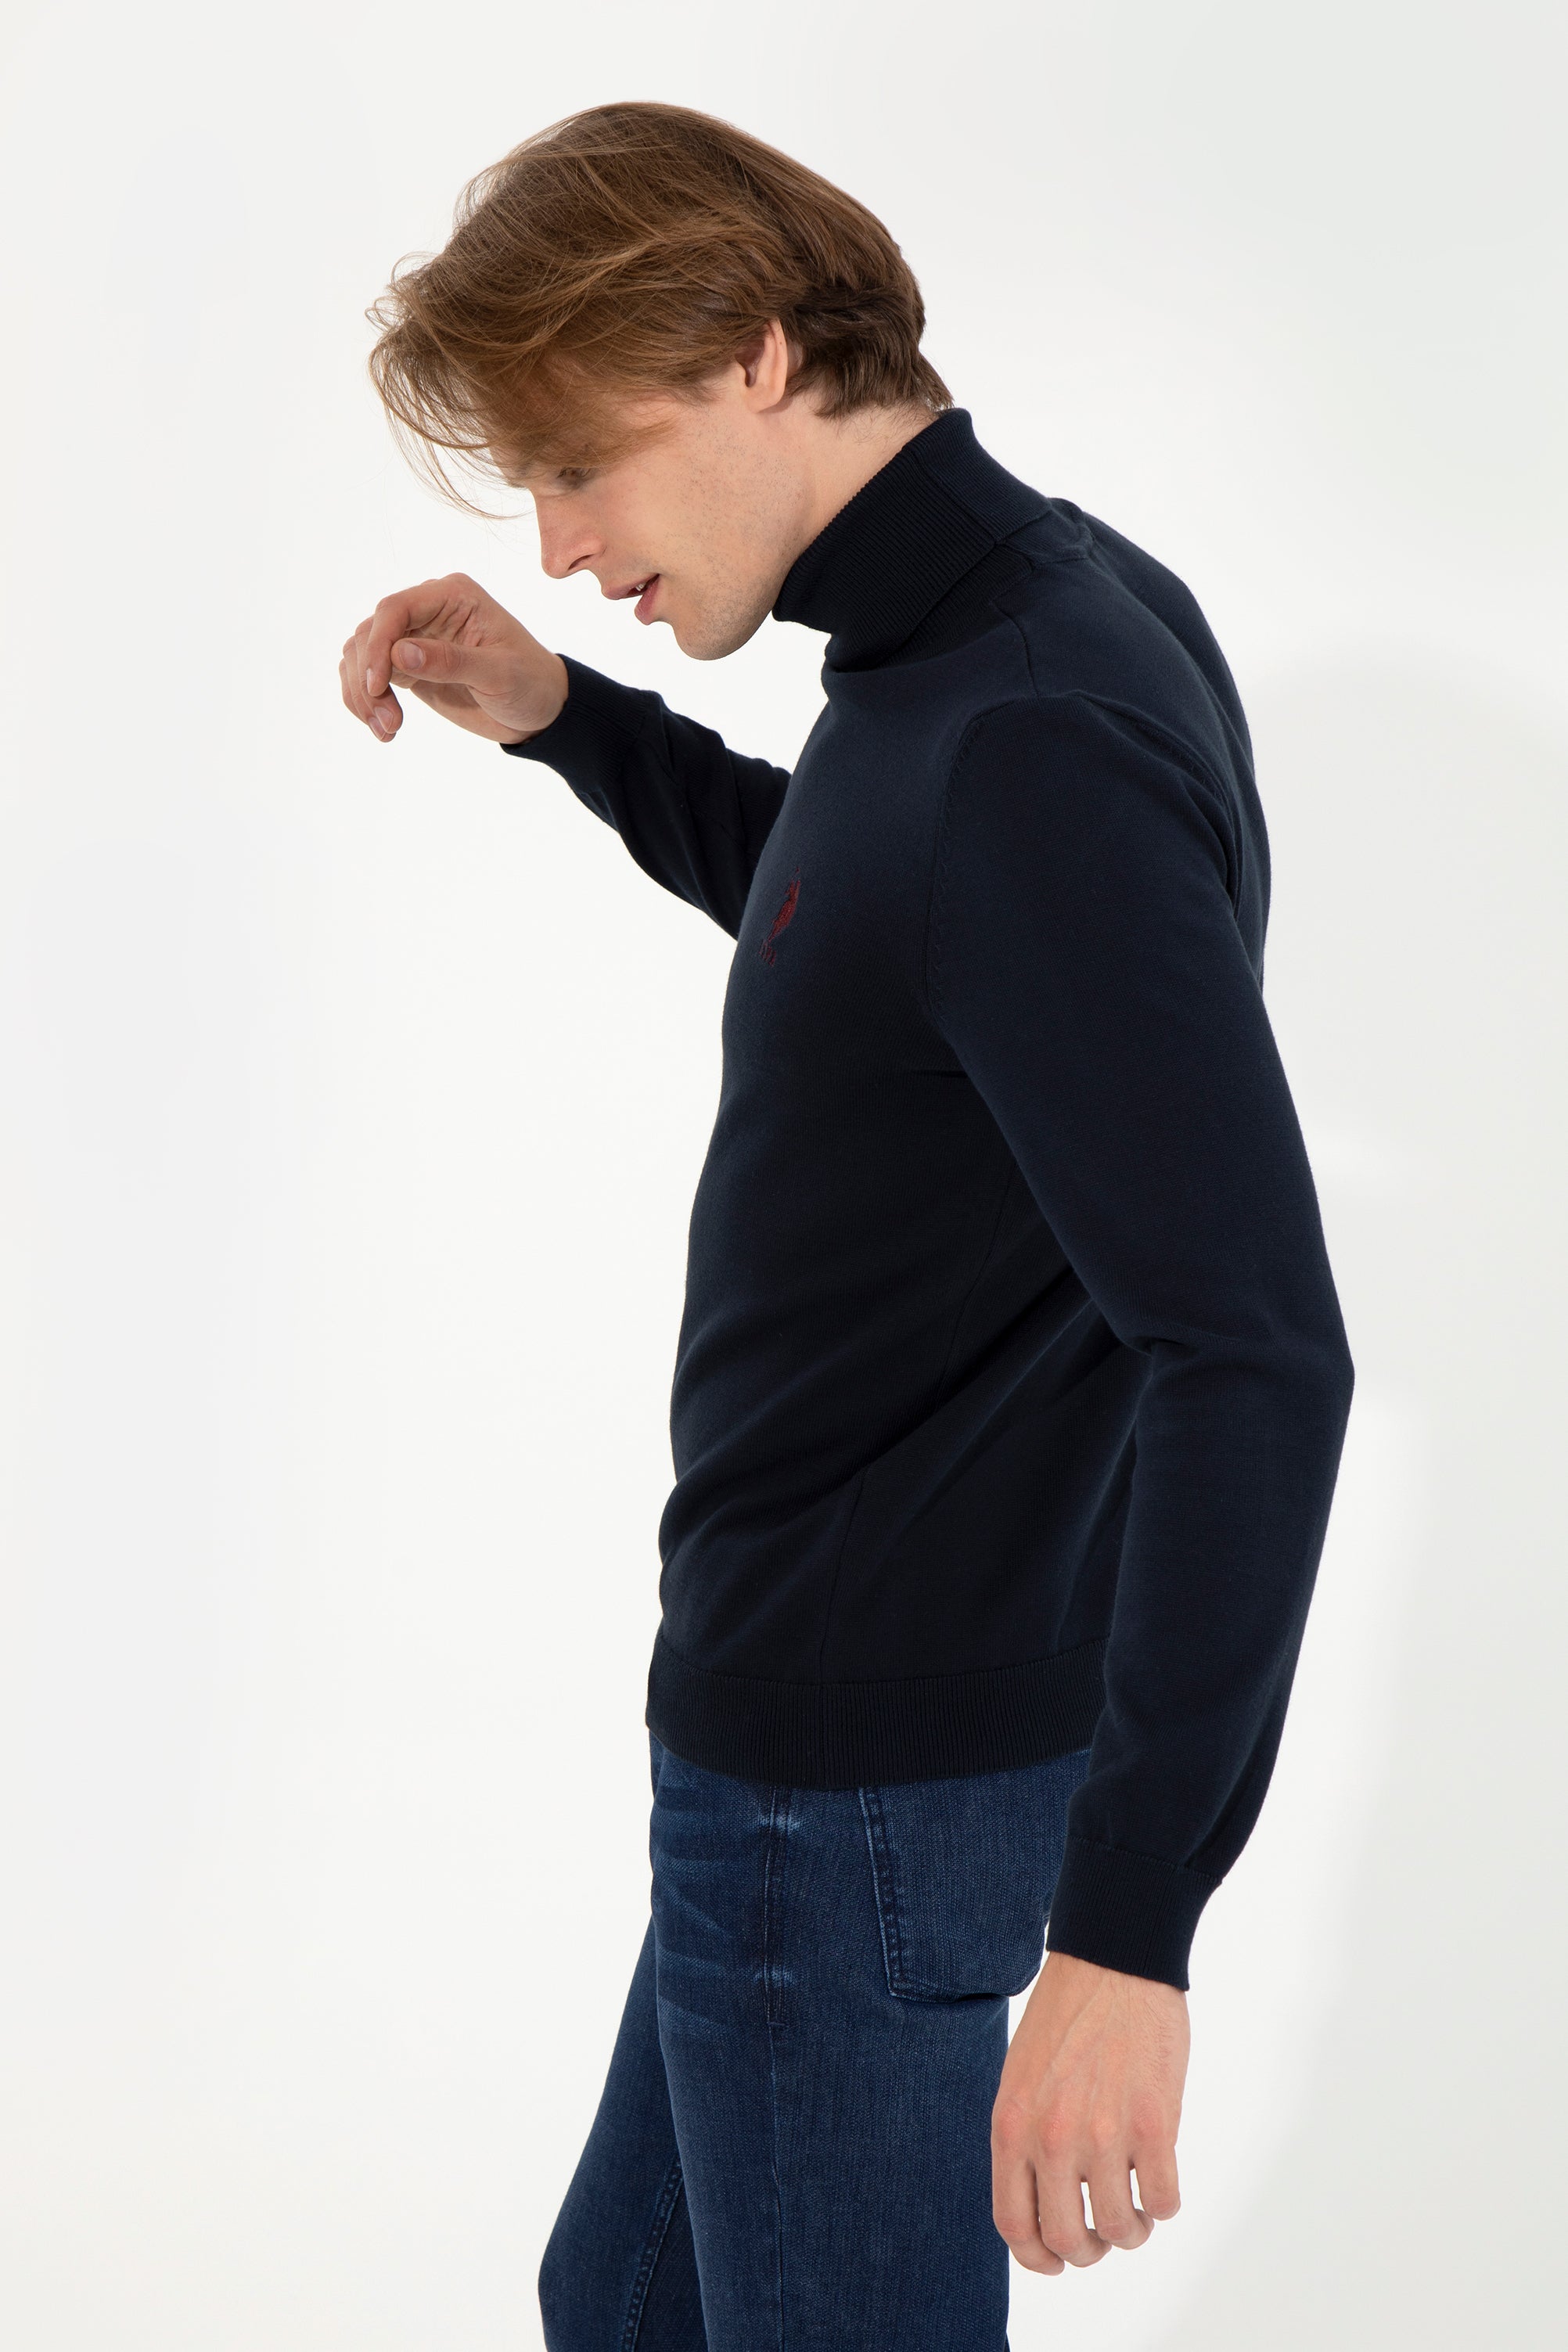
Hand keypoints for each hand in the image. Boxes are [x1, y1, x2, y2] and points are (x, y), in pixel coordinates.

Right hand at [339, 572, 568, 747]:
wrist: (540, 711)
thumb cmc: (530, 684)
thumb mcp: (499, 674)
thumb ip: (452, 661)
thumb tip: (399, 652)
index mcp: (452, 595)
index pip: (395, 609)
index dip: (377, 646)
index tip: (377, 686)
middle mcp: (427, 610)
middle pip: (369, 633)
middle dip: (368, 679)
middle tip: (389, 722)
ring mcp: (414, 637)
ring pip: (360, 655)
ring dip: (363, 694)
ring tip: (388, 730)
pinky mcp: (407, 666)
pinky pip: (367, 675)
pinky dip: (364, 701)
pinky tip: (383, 728)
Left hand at [992, 1949, 1187, 2275]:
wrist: (1113, 1958)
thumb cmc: (1067, 2014)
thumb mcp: (1021, 2077)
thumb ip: (1025, 2139)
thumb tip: (1044, 2202)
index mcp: (1012, 2126)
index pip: (1015, 2226)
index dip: (1038, 2258)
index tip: (1058, 2260)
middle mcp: (1052, 2138)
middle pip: (1069, 2241)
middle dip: (1090, 2249)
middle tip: (1104, 2230)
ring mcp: (1104, 2133)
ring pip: (1120, 2229)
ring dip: (1131, 2230)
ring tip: (1135, 2206)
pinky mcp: (1155, 2125)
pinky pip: (1163, 2201)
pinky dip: (1164, 2205)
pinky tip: (1160, 2178)